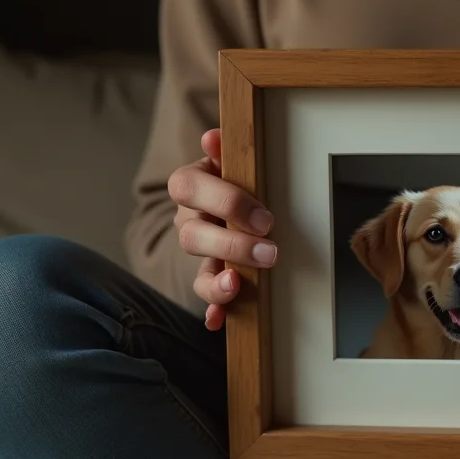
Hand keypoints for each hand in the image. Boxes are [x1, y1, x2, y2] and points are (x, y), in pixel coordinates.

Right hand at [168, 129, 277, 330]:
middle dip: (232, 246)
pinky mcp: (209, 276)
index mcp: (191, 185)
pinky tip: (218, 320)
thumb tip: (213, 138)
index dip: (225, 203)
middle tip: (270, 252)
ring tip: (238, 286)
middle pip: (192, 236)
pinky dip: (213, 308)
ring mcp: (198, 252)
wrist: (228, 202)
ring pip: (197, 269)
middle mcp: (189, 220)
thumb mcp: (231, 161)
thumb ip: (225, 152)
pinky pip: (205, 296)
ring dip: (218, 282)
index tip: (264, 218)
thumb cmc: (235, 177)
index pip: (189, 188)